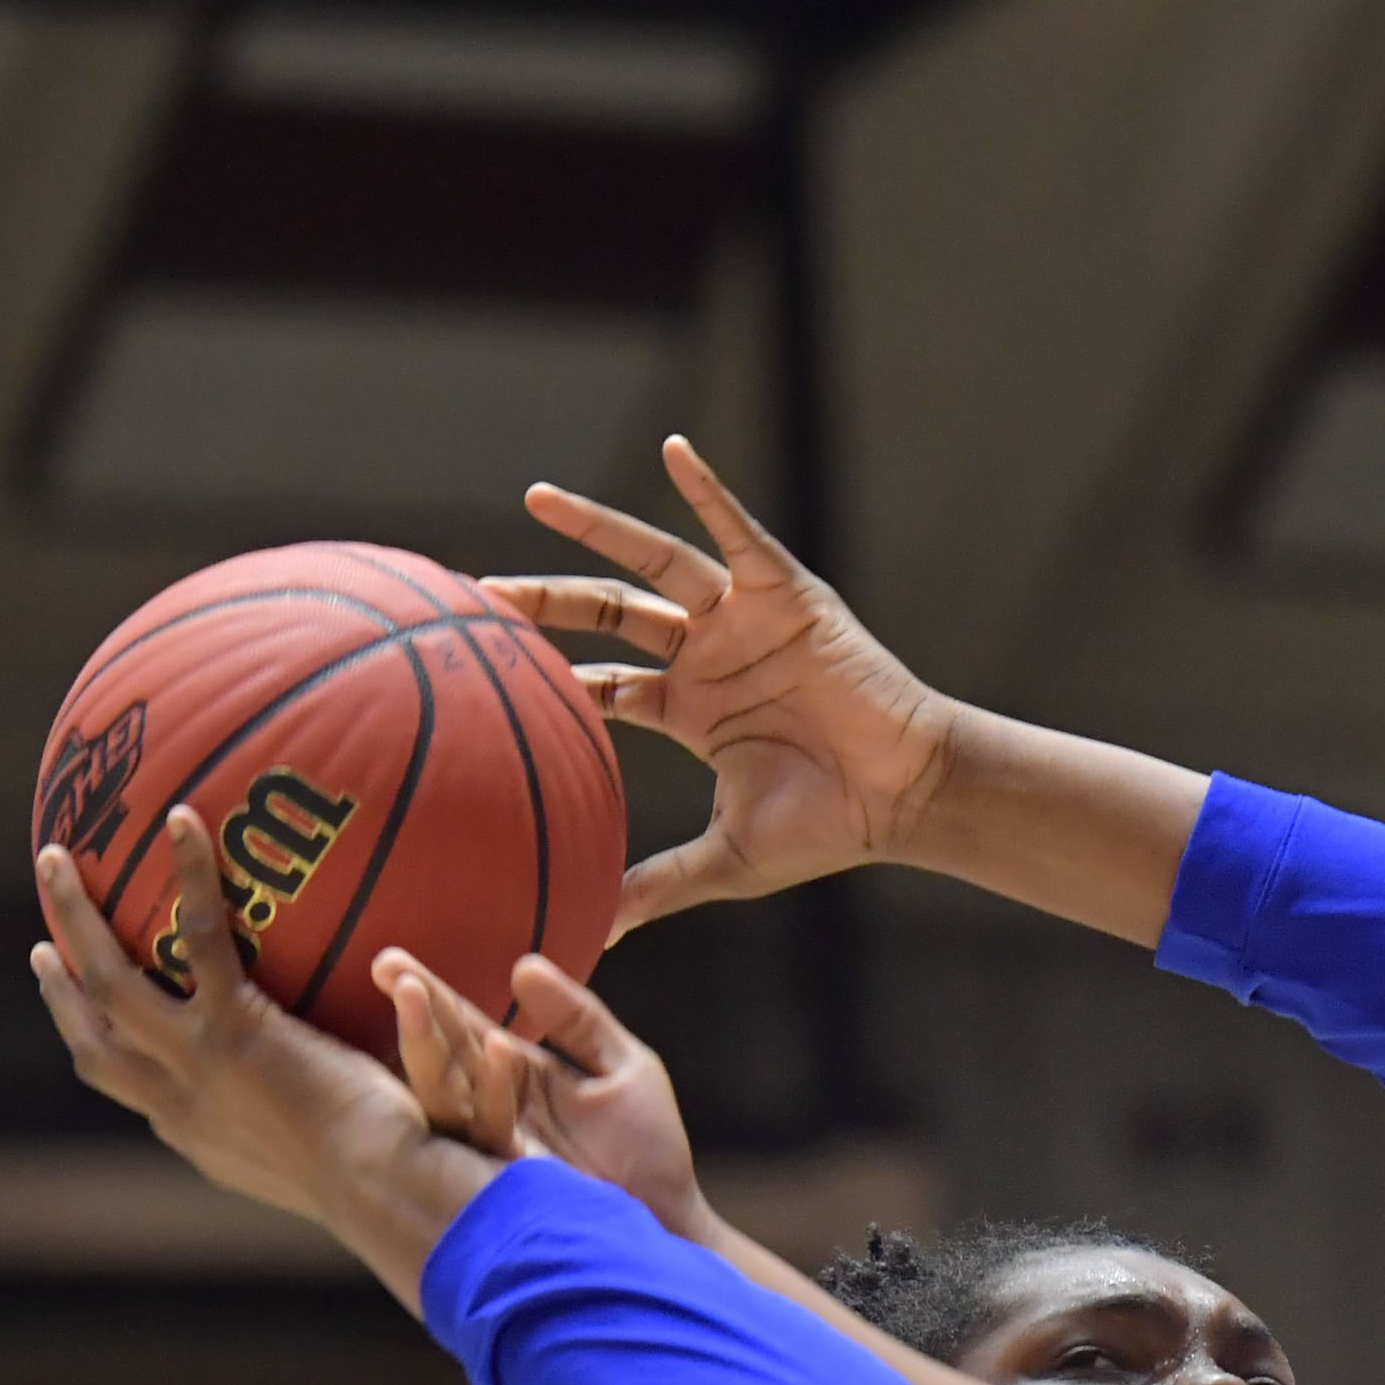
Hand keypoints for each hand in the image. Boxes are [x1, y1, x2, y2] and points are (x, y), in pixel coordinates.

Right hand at [31, 811, 489, 1302]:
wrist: (396, 1195)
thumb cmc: (399, 1179)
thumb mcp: (338, 1153)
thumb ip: (319, 1112)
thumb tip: (342, 1087)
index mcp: (201, 1134)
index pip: (128, 1084)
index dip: (93, 1040)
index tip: (74, 1003)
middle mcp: (180, 1105)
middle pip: (93, 1037)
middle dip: (59, 986)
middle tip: (38, 940)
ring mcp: (197, 1066)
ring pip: (106, 982)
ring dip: (74, 917)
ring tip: (58, 856)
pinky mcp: (236, 1033)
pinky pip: (198, 938)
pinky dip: (187, 878)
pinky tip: (182, 821)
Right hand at [378, 948, 715, 1244]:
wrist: (671, 1217)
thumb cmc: (646, 1146)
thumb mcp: (622, 1066)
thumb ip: (578, 1019)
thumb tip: (522, 966)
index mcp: (515, 1076)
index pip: (464, 1027)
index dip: (429, 993)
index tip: (390, 957)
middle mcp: (496, 1106)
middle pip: (443, 1053)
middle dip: (414, 1011)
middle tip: (385, 965)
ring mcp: (499, 1142)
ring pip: (447, 1090)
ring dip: (431, 1042)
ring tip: (416, 992)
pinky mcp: (514, 1175)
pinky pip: (493, 1128)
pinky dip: (495, 1088)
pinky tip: (502, 1046)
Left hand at [485, 435, 954, 943]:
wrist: (907, 795)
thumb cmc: (830, 827)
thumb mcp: (725, 860)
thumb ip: (658, 885)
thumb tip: (593, 933)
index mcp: (692, 710)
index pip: (604, 682)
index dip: (549, 677)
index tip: (481, 670)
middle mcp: (710, 656)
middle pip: (609, 615)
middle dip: (544, 602)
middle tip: (476, 592)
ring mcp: (746, 622)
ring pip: (656, 565)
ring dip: (598, 528)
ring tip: (536, 497)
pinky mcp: (788, 595)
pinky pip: (740, 533)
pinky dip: (708, 491)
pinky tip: (672, 451)